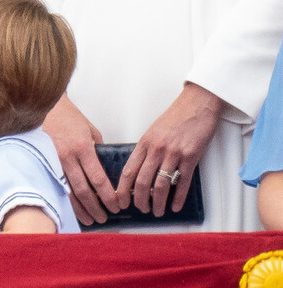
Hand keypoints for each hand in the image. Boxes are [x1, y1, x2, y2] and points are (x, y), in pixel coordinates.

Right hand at [42, 94, 117, 225]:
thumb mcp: (90, 131)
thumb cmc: (69, 117)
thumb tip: (105, 169)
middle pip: (83, 190)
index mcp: (82, 147)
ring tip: (90, 219)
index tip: (116, 205)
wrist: (45, 107)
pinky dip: (66, 200)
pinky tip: (72, 209)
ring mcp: (53, 161)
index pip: (98, 179)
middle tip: (104, 218)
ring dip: (80, 209)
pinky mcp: (43, 163)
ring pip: (68, 192)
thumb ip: (98, 151)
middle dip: (96, 207)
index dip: (108, 196)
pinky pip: (56, 186)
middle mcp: (67, 156)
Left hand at [115, 83, 222, 216]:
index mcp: (144, 143)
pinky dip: (178, 197)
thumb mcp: (153, 131)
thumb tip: (139, 171)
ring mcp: (174, 154)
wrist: (197, 104)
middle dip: (140, 200)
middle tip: (141, 210)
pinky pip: (183, 182)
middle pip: (143, 181)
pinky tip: (175, 206)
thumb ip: (146, 149)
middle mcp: (157, 149)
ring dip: (158, 202)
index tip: (120, 200)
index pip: (128, 170)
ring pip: (161, 185)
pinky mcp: (191, 157)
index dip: (123, 188)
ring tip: (158, 212)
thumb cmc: (175, 118)